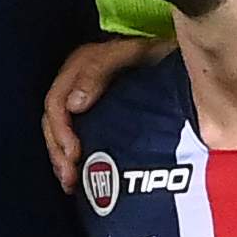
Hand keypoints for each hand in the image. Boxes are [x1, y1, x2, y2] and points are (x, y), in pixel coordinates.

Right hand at [41, 36, 158, 188]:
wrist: (182, 57)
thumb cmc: (157, 55)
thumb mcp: (131, 54)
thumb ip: (98, 71)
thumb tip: (74, 105)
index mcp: (81, 66)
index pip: (56, 101)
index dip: (60, 129)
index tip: (74, 153)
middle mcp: (77, 83)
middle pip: (54, 121)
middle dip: (58, 150)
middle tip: (70, 175)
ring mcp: (85, 99)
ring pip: (59, 132)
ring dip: (61, 158)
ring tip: (70, 182)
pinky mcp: (95, 113)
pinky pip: (73, 136)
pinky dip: (72, 158)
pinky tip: (76, 177)